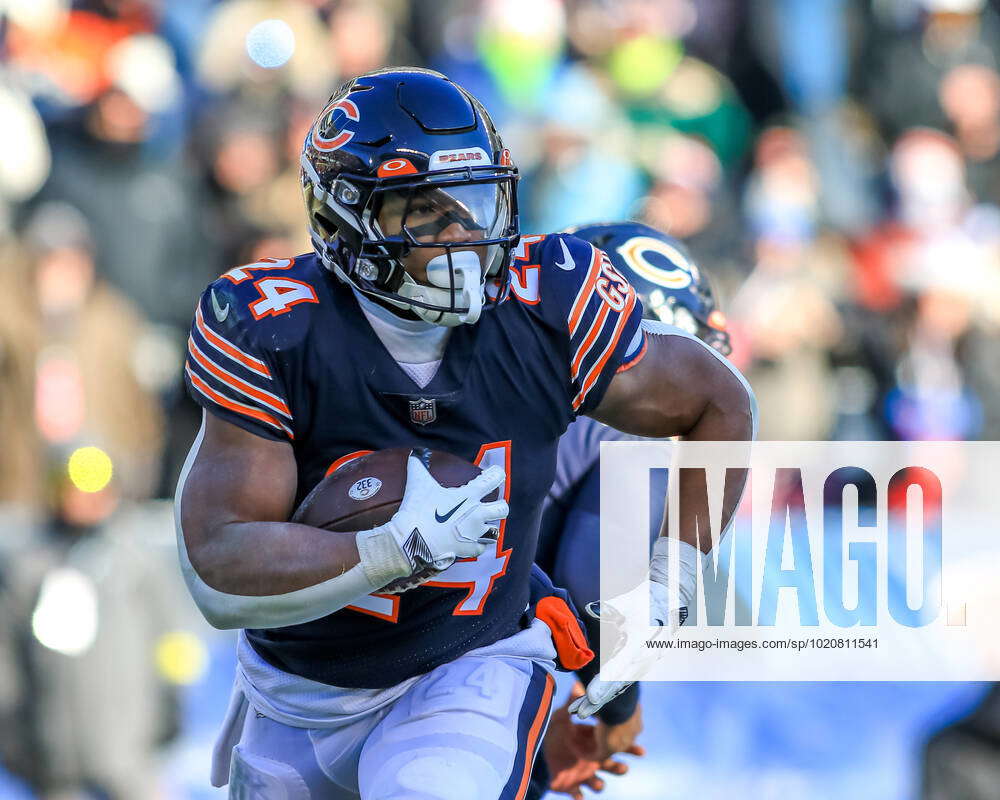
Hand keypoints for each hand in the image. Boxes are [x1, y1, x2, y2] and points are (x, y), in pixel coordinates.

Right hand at [380, 451, 507, 571]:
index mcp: (468, 495)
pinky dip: (477, 545)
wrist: (412, 541)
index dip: (497, 474)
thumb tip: (414, 452)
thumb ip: (418, 466)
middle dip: (499, 506)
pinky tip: (470, 541)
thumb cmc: (417, 509)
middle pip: (503, 509)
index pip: (493, 479)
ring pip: (496, 531)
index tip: (496, 473)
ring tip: (481, 525)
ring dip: (490, 528)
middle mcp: (477, 514)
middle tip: (490, 506)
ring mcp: (474, 533)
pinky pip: (482, 547)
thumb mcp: (418, 484)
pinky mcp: (469, 550)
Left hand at [543, 684, 638, 799]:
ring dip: (599, 784)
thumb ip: (572, 702)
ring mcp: (583, 774)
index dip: (630, 750)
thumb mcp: (563, 715)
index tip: (642, 751)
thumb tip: (577, 683)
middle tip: (623, 767)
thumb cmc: (553, 730)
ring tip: (600, 784)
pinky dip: (579, 797)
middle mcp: (593, 761)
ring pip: (598, 782)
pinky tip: (580, 798)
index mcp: (595, 744)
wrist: (535, 747)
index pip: (617, 747)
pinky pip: (577, 795)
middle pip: (612, 767)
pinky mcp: (571, 786)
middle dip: (618, 768)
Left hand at [569, 580, 682, 718]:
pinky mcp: (641, 664)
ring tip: (579, 711)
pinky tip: (593, 701)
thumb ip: (609, 607)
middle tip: (579, 713)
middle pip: (619, 682)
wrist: (667, 601)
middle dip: (598, 699)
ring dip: (600, 698)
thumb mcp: (628, 601)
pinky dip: (608, 691)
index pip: (620, 665)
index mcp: (641, 640)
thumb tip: (590, 608)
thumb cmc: (644, 600)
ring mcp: (645, 662)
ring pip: (620, 685)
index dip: (605, 682)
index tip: (591, 696)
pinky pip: (624, 681)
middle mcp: (645, 656)